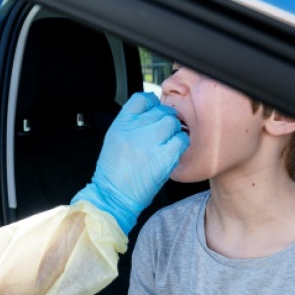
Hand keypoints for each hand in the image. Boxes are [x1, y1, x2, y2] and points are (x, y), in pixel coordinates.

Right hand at [72, 92, 187, 233]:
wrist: (113, 196)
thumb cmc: (114, 171)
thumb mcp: (115, 138)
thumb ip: (131, 123)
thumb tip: (152, 112)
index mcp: (121, 123)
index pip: (142, 99)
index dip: (152, 104)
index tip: (154, 113)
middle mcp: (135, 128)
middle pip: (161, 110)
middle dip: (164, 121)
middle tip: (161, 136)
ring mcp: (150, 141)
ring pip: (173, 123)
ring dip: (173, 132)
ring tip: (166, 145)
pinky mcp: (164, 156)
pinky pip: (181, 140)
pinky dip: (179, 145)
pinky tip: (171, 153)